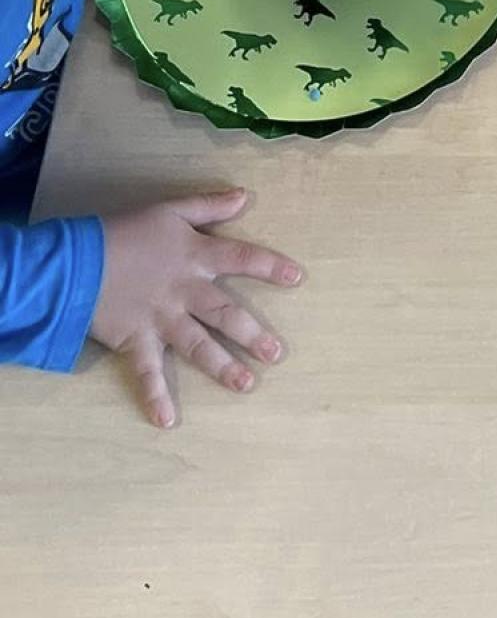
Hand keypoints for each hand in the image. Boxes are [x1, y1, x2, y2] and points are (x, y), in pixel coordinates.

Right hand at [90, 189, 301, 428]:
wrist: (77, 260)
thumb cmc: (125, 232)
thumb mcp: (170, 210)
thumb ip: (208, 206)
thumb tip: (245, 196)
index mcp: (196, 257)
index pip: (242, 259)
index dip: (270, 267)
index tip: (298, 278)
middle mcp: (185, 291)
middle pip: (225, 313)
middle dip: (252, 334)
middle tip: (276, 354)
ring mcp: (161, 319)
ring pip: (198, 346)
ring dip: (222, 367)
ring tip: (247, 385)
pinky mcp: (135, 339)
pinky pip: (147, 372)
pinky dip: (155, 396)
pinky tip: (168, 421)